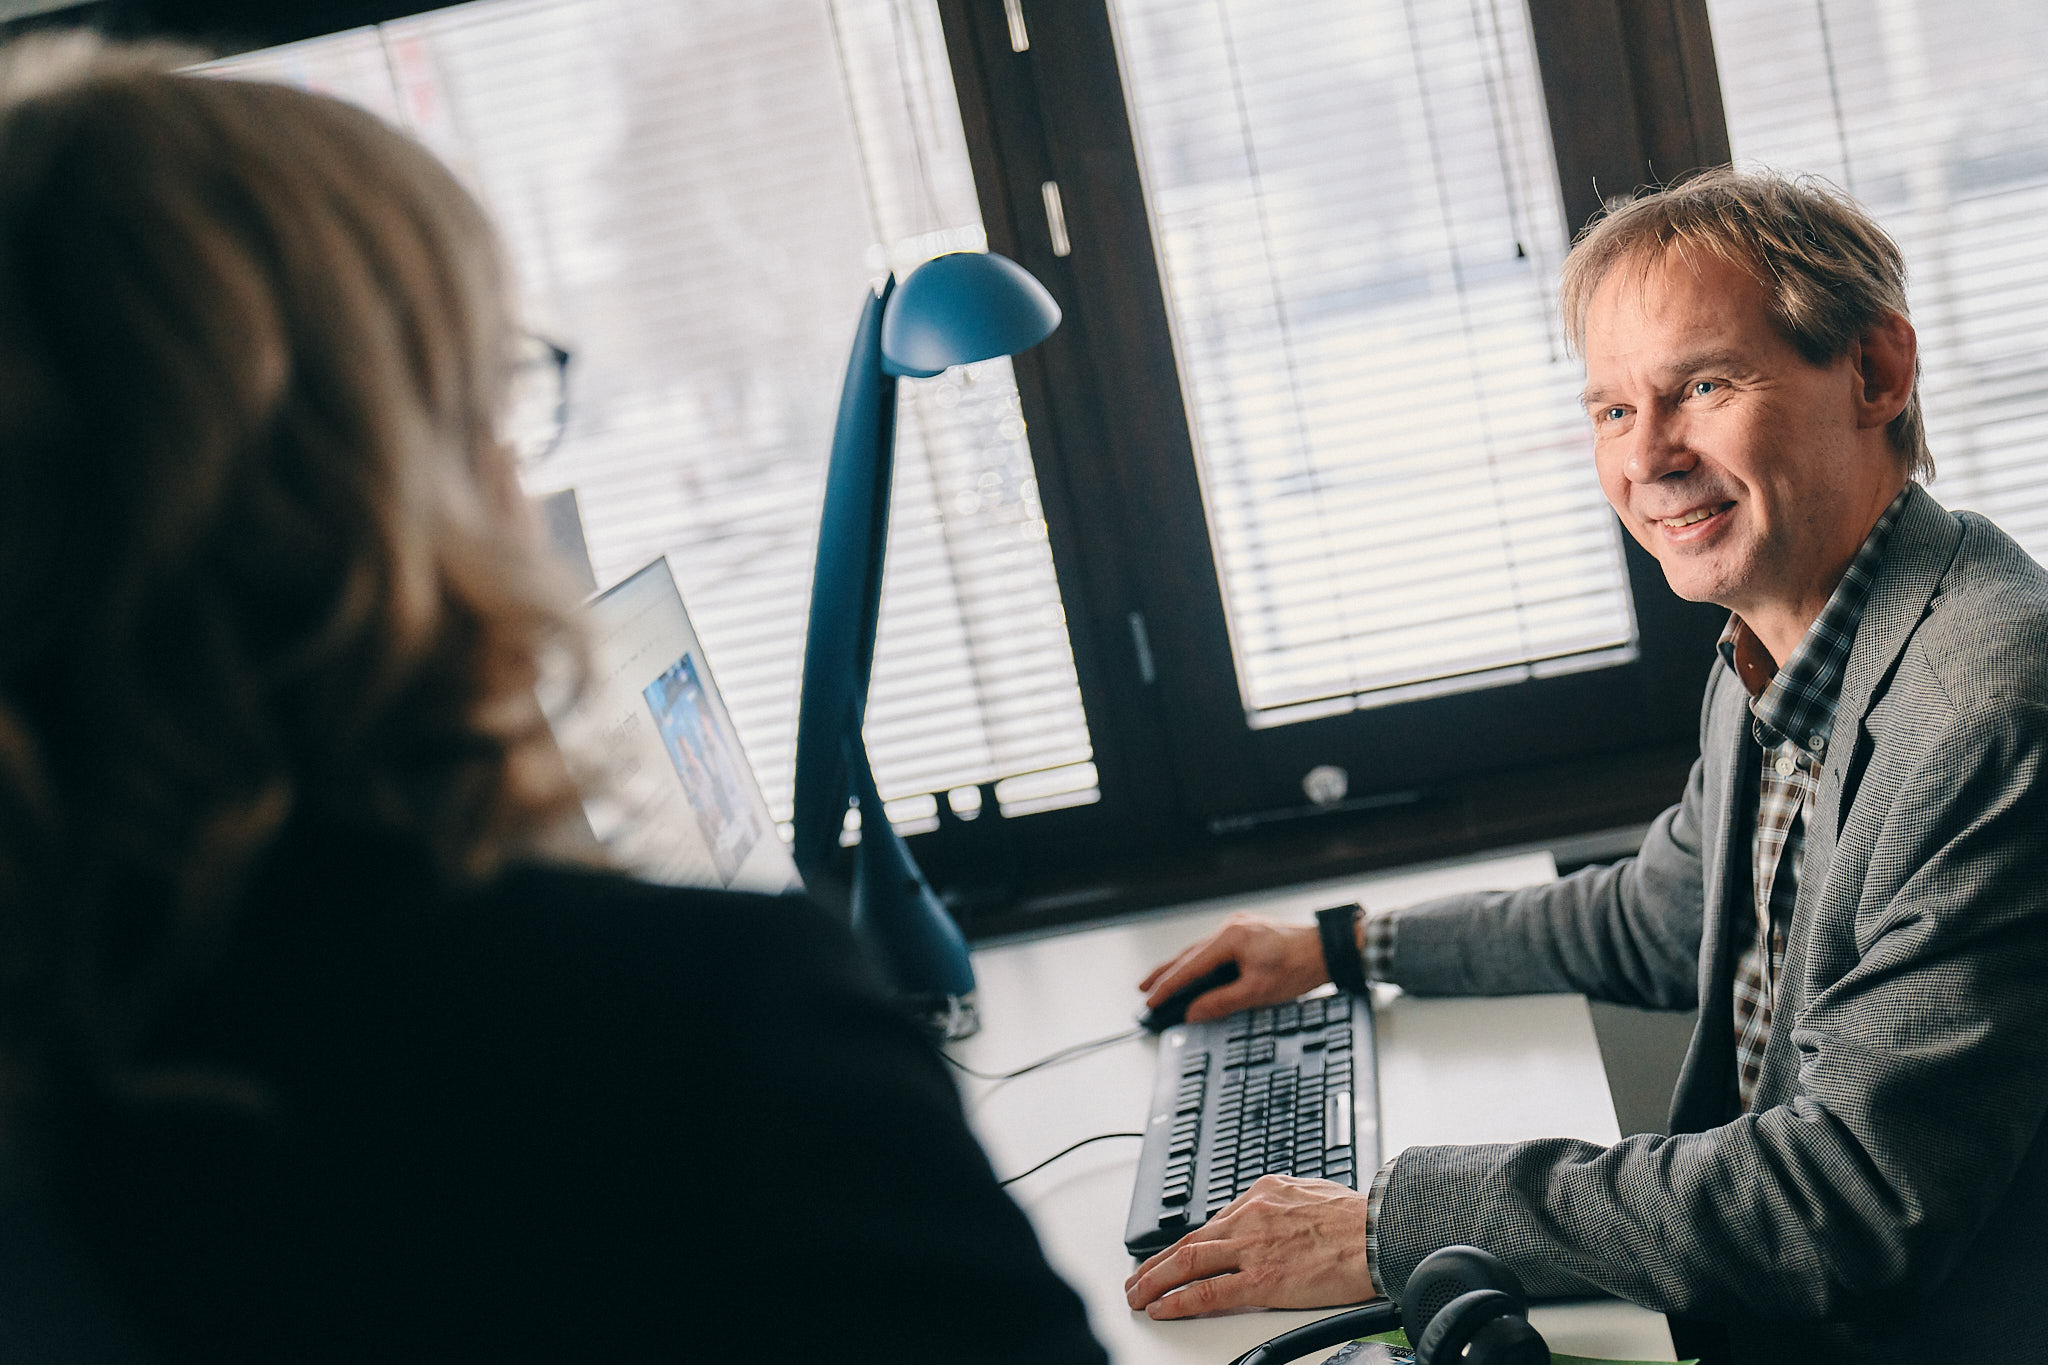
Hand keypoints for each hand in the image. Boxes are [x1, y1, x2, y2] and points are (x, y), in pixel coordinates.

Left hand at [1123, 1175, 1379, 1317]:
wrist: (1380, 1234)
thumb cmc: (1358, 1218)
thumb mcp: (1310, 1191)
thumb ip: (1282, 1202)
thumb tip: (1274, 1210)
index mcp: (1261, 1194)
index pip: (1212, 1223)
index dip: (1186, 1244)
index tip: (1172, 1257)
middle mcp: (1248, 1216)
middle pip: (1188, 1242)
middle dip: (1156, 1263)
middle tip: (1137, 1279)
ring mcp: (1251, 1248)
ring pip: (1187, 1263)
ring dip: (1155, 1280)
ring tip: (1137, 1295)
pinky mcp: (1260, 1280)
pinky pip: (1207, 1292)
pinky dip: (1178, 1300)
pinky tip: (1162, 1308)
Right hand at [1139, 913, 1330, 1022]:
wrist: (1329, 950)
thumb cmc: (1300, 966)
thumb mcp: (1258, 992)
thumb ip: (1221, 1002)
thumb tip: (1193, 1012)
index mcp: (1231, 938)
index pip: (1190, 966)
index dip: (1168, 986)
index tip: (1151, 1000)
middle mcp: (1232, 927)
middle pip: (1189, 954)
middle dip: (1166, 973)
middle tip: (1144, 989)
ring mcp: (1240, 928)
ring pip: (1202, 951)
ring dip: (1183, 968)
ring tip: (1162, 982)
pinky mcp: (1249, 933)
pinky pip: (1217, 950)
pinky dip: (1202, 964)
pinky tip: (1196, 973)